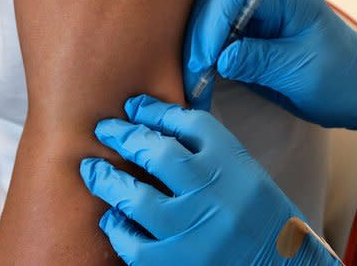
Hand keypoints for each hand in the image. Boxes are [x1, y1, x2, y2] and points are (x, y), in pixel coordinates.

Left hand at [80, 95, 341, 265]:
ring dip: (107, 180)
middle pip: (156, 153)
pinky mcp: (178, 264)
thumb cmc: (264, 221)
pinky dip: (117, 228)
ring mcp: (194, 231)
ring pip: (136, 197)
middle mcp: (214, 194)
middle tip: (103, 129)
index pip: (190, 124)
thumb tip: (160, 127)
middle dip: (123, 136)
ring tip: (92, 170)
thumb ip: (213, 154)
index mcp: (235, 165)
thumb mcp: (248, 175)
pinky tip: (112, 219)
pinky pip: (133, 243)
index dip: (156, 111)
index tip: (134, 106)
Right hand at [184, 0, 356, 128]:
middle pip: (216, 7)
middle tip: (191, 78)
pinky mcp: (250, 45)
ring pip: (212, 28)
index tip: (204, 59)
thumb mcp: (302, 72)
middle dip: (198, 41)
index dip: (212, 21)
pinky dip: (206, 65)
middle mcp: (268, 4)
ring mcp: (257, 24)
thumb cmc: (343, 78)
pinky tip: (199, 85)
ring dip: (198, 54)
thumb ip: (260, 61)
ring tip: (191, 86)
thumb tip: (220, 59)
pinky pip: (219, 48)